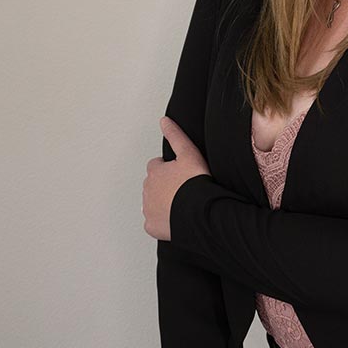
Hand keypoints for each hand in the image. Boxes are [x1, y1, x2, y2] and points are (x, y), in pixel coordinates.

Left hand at [143, 116, 210, 240]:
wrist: (199, 212)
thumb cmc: (196, 183)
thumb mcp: (189, 153)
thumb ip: (175, 135)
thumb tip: (164, 121)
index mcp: (154, 171)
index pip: (156, 166)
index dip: (169, 168)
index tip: (180, 173)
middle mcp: (147, 190)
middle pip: (154, 185)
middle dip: (165, 186)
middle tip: (183, 188)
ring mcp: (148, 209)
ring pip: (153, 203)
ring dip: (164, 202)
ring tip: (182, 203)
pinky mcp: (152, 226)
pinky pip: (155, 222)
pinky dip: (163, 221)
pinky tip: (177, 218)